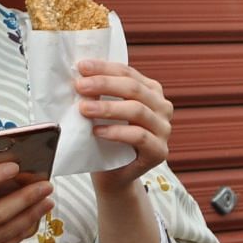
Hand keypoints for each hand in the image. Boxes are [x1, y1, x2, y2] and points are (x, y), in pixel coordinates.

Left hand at [77, 59, 173, 197]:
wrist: (112, 175)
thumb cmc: (105, 138)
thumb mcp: (102, 111)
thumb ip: (98, 93)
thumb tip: (78, 75)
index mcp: (151, 91)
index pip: (127, 72)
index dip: (104, 68)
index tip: (81, 67)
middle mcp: (162, 107)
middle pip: (133, 89)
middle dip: (104, 84)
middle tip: (80, 86)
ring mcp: (164, 129)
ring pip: (137, 110)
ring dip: (108, 108)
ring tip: (84, 109)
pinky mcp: (160, 151)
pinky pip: (139, 136)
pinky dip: (116, 132)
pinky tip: (97, 131)